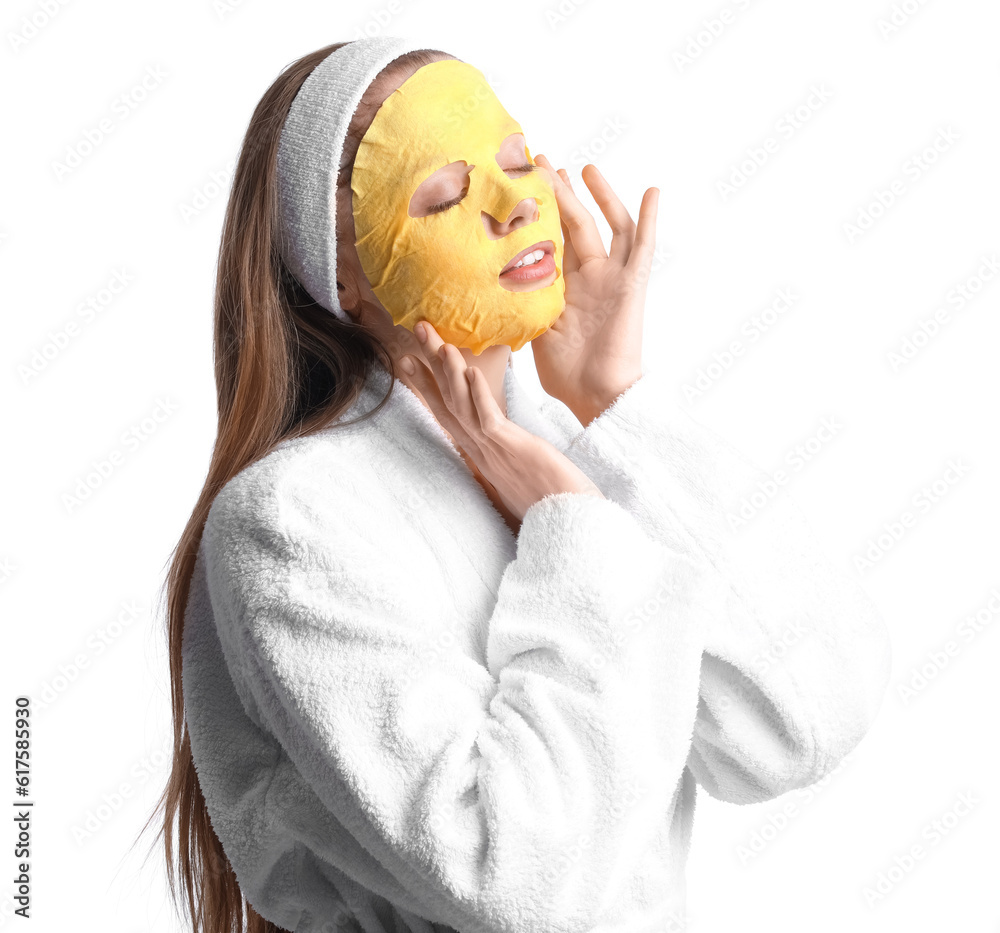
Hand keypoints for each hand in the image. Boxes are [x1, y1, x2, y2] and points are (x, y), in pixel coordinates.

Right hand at [396, 321, 603, 522]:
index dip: (427, 388)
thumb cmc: (550, 500)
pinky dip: (480, 395)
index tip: (411, 363)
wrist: (567, 520)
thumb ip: (507, 459)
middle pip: (447, 405)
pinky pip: (490, 419)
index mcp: (482, 456)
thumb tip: (505, 450)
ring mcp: (494, 451)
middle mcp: (482, 452)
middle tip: (415, 338)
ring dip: (450, 375)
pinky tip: (472, 372)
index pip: (448, 416)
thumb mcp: (519, 476)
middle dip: (427, 371)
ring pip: (463, 408)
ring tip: (440, 345)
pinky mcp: (513, 450)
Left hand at [530, 155, 658, 425]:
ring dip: (597, 196)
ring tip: (584, 168)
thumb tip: (484, 286)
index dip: (536, 214)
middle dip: (559, 193)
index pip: (549, 240)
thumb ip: (519, 303)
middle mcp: (589, 278)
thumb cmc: (566, 374)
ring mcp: (612, 279)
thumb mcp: (532, 329)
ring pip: (606, 227)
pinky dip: (649, 219)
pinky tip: (652, 191)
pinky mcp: (633, 286)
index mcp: (563, 288)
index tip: (517, 186)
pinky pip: (644, 247)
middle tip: (541, 161)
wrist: (595, 395)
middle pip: (575, 224)